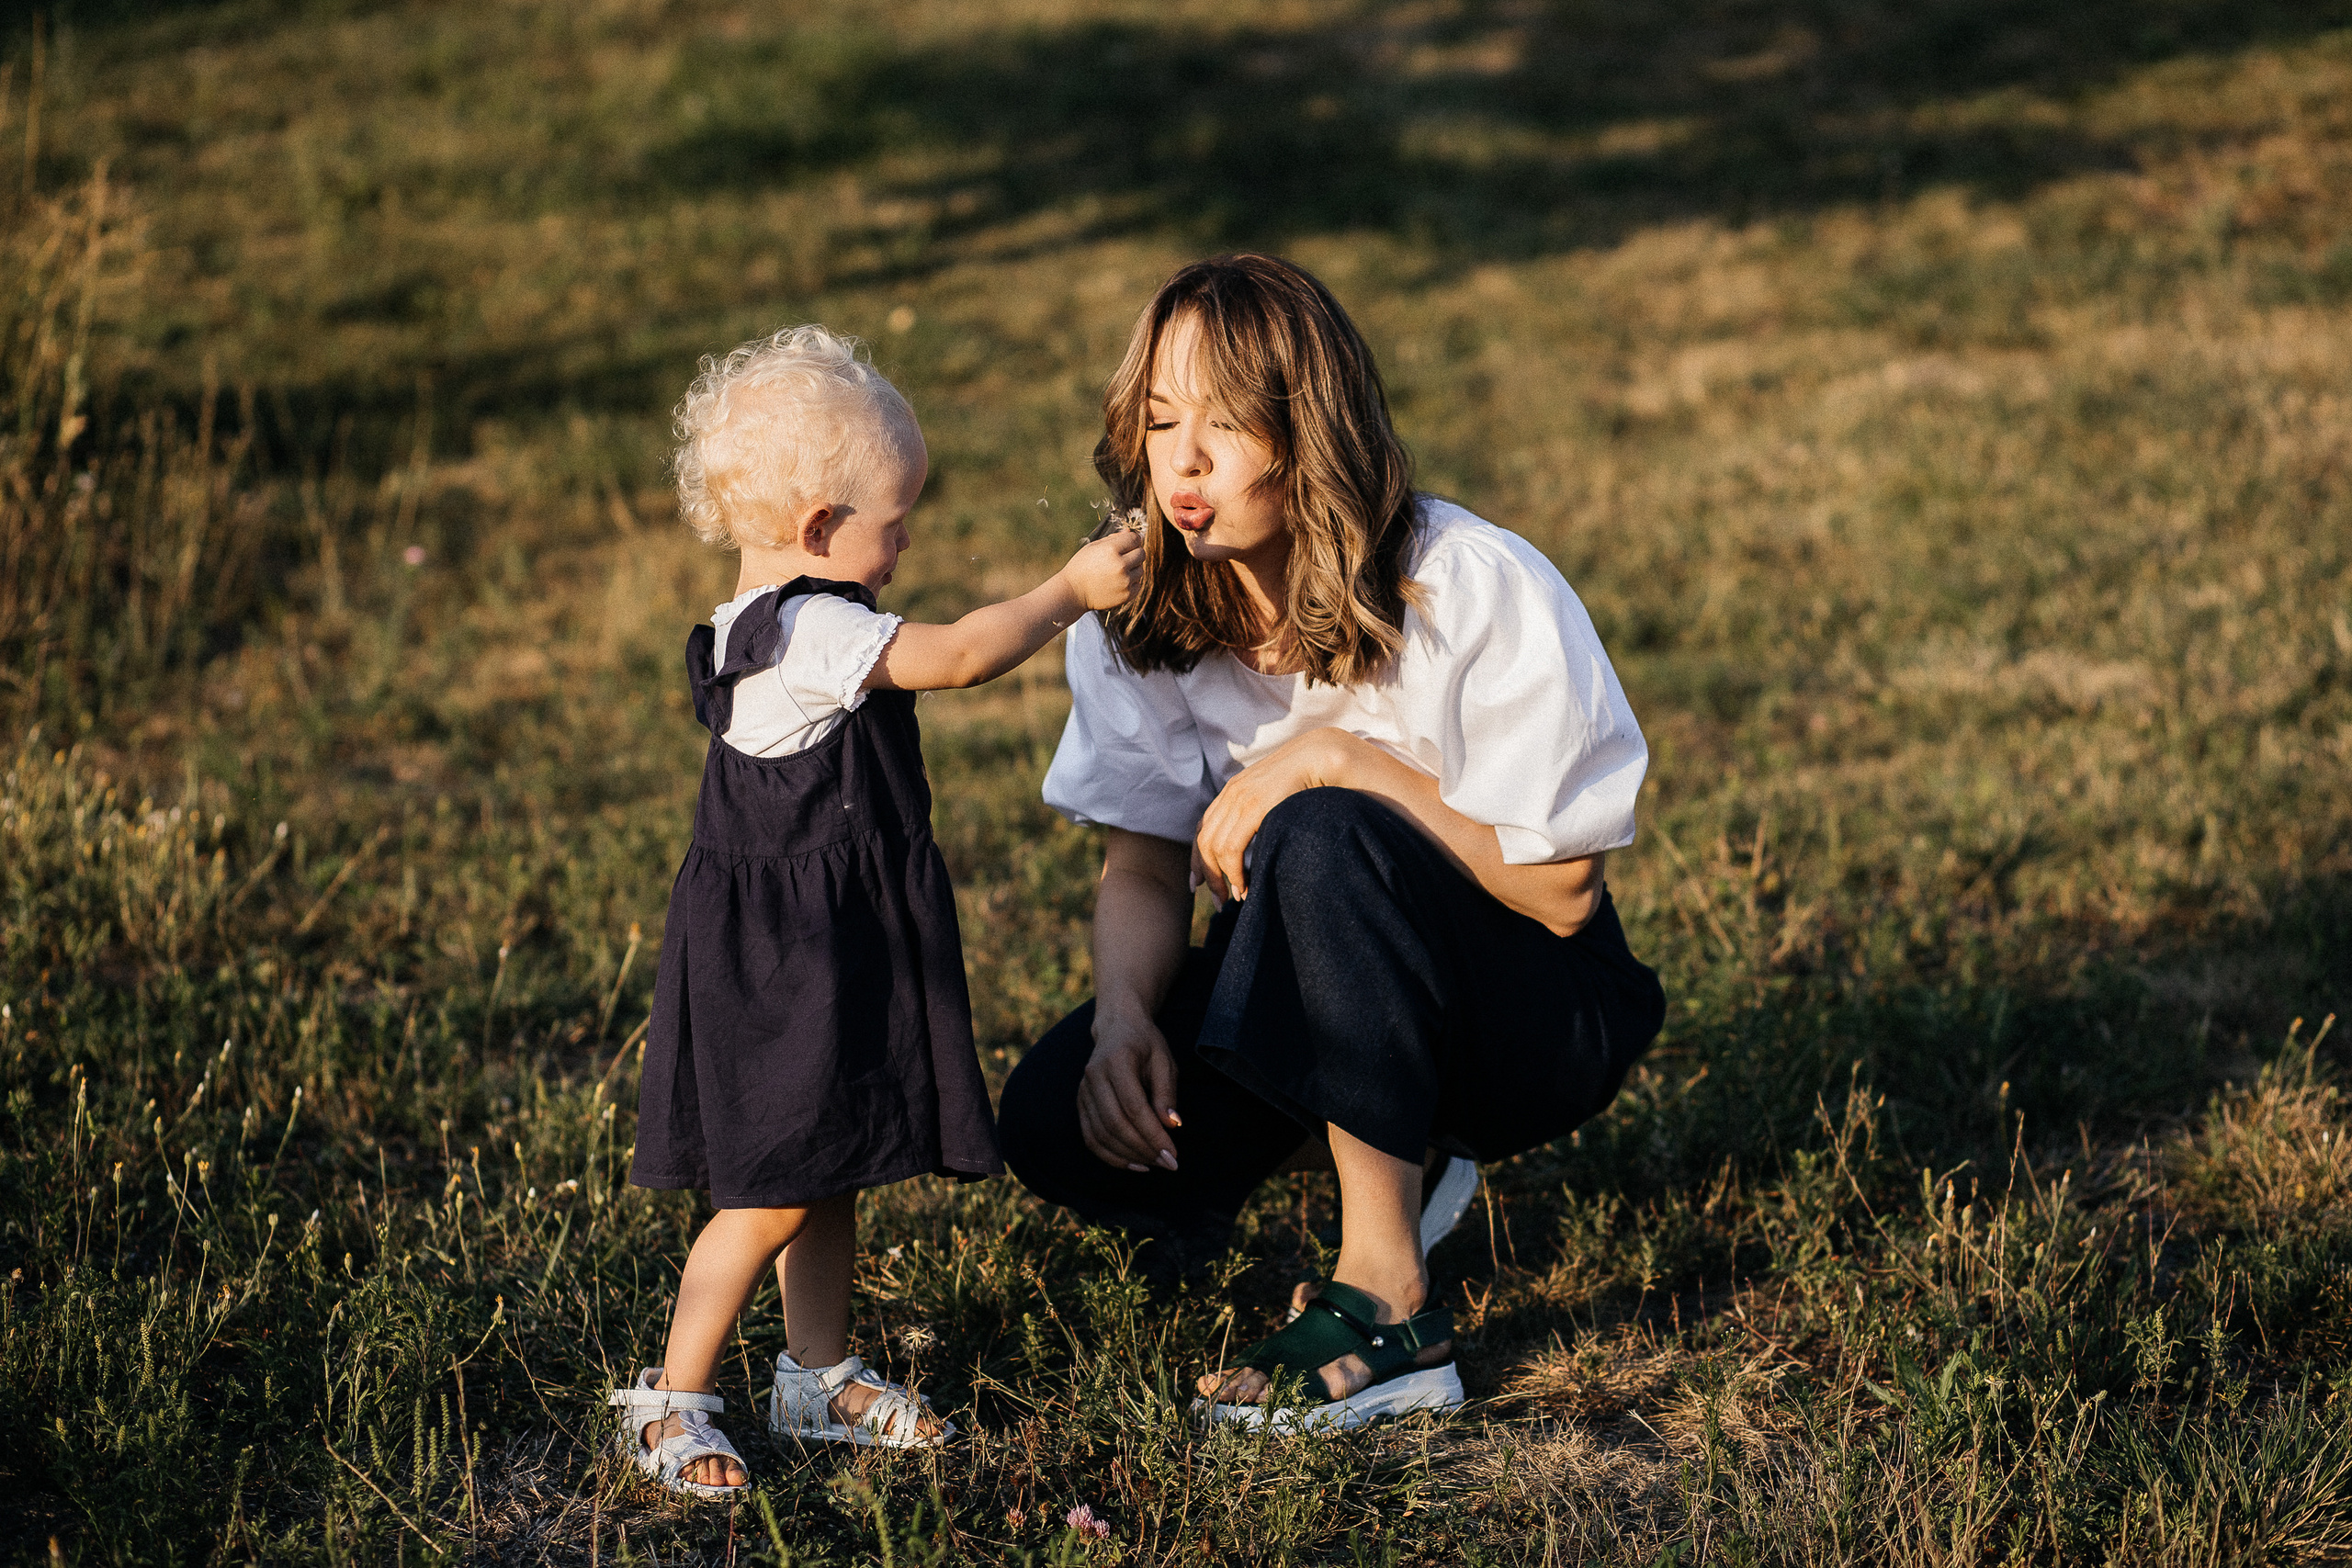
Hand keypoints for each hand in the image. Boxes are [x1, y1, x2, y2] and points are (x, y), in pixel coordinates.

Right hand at [1062, 530, 1144, 611]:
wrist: (1073, 592)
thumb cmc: (1081, 566)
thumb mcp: (1093, 547)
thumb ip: (1113, 538)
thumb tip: (1131, 532)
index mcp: (1111, 550)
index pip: (1135, 539)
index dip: (1132, 539)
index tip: (1126, 543)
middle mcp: (1120, 565)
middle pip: (1142, 553)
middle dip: (1134, 552)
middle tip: (1122, 557)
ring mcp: (1125, 581)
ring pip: (1140, 569)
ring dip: (1132, 568)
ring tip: (1117, 571)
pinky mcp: (1126, 595)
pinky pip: (1138, 584)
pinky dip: (1131, 582)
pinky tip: (1118, 581)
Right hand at [1079, 1008, 1182, 1170]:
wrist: (1117, 1027)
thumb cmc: (1145, 1044)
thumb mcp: (1165, 1060)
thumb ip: (1166, 1092)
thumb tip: (1172, 1125)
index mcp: (1117, 1061)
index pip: (1133, 1107)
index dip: (1153, 1134)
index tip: (1172, 1153)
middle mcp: (1094, 1076)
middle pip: (1115, 1124)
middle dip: (1142, 1149)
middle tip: (1167, 1163)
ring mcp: (1083, 1090)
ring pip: (1101, 1134)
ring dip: (1128, 1156)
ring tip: (1154, 1164)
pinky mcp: (1080, 1103)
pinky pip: (1091, 1137)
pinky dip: (1110, 1156)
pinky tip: (1133, 1163)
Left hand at [1191, 728, 1359, 903]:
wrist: (1324, 757)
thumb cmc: (1308, 782)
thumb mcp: (1276, 798)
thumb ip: (1262, 814)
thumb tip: (1260, 840)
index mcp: (1233, 791)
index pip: (1204, 829)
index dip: (1198, 858)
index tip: (1198, 883)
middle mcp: (1231, 794)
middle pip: (1204, 842)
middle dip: (1207, 875)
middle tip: (1217, 901)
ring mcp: (1239, 799)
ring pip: (1214, 848)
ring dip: (1221, 878)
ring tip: (1235, 898)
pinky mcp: (1253, 808)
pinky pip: (1230, 848)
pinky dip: (1234, 872)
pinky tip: (1244, 887)